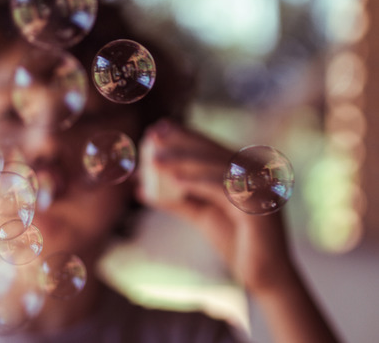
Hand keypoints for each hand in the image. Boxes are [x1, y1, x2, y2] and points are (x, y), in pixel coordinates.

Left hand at [136, 120, 295, 294]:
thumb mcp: (201, 214)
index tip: (157, 128)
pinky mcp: (260, 207)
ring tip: (154, 160)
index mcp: (245, 170)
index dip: (185, 135)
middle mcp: (257, 173)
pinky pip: (223, 188)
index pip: (211, 147)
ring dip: (183, 160)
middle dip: (180, 141)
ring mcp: (261, 188)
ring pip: (216, 167)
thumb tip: (141, 190)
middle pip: (213, 151)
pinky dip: (198, 181)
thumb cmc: (235, 241)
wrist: (262, 275)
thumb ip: (176, 199)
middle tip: (152, 135)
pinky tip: (175, 179)